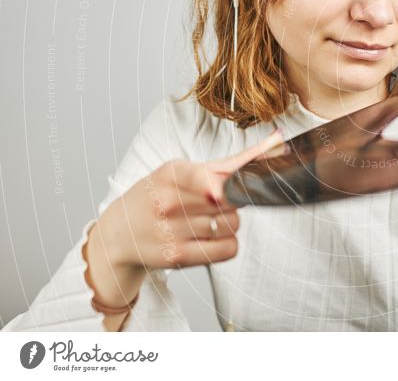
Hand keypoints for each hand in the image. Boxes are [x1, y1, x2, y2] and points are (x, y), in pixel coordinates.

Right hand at [94, 128, 284, 270]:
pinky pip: (228, 248)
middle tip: (216, 201)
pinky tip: (210, 238)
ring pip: (233, 223)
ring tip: (207, 220)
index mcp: (170, 174)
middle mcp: (168, 202)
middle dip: (234, 198)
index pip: (208, 178)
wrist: (119, 234)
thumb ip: (225, 164)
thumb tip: (276, 142)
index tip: (226, 190)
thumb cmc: (157, 195)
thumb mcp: (179, 172)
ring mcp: (172, 230)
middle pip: (230, 199)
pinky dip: (228, 243)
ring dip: (230, 222)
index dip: (226, 185)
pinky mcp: (178, 256)